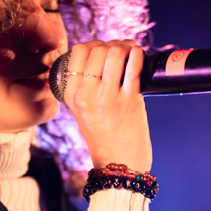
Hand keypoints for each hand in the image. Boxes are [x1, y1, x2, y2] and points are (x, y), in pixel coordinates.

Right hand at [62, 39, 152, 172]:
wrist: (119, 166)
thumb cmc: (104, 137)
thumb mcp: (83, 111)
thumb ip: (85, 87)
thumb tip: (101, 54)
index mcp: (72, 96)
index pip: (78, 52)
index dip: (94, 45)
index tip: (103, 51)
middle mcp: (86, 96)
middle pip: (97, 49)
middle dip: (112, 45)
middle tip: (121, 53)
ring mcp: (108, 99)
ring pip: (114, 53)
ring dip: (126, 47)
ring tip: (131, 53)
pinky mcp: (130, 102)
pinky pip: (133, 67)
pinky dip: (138, 55)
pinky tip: (139, 56)